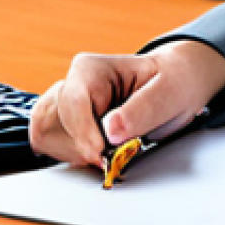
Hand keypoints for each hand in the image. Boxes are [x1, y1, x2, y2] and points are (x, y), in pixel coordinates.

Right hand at [29, 40, 224, 165]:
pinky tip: (100, 148)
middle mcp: (72, 84)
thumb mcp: (170, 91)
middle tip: (115, 150)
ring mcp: (63, 105)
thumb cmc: (174, 81)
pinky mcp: (63, 124)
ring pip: (47, 138)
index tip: (103, 154)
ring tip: (112, 145)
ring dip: (78, 152)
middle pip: (53, 125)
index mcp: (92, 69)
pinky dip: (75, 155)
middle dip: (84, 146)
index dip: (85, 134)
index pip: (72, 104)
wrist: (177, 84)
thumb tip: (111, 131)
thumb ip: (143, 110)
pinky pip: (51, 147)